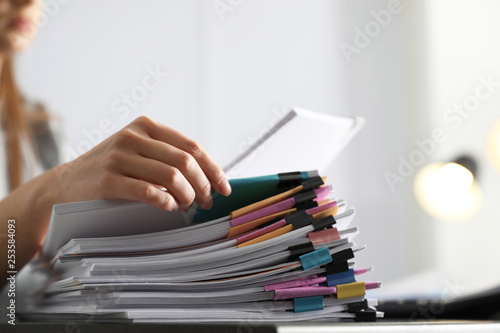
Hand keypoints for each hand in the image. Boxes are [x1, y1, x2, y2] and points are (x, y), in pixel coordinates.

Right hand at [54, 116, 230, 210]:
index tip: (223, 187)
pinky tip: (170, 208)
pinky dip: (166, 202)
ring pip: (171, 176)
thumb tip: (207, 175)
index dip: (212, 168)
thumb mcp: (138, 151)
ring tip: (188, 205)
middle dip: (203, 185)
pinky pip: (149, 192)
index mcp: (146, 126)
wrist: (66, 184)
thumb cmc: (111, 170)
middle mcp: (133, 136)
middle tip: (207, 201)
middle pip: (185, 161)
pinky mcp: (108, 179)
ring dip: (187, 195)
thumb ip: (166, 156)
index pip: (191, 146)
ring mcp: (119, 156)